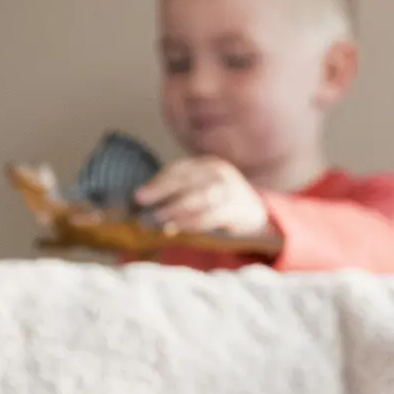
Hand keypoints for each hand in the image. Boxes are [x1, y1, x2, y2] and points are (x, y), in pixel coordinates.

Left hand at [132, 157, 271, 237]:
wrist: (254, 212)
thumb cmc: (217, 203)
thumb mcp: (200, 190)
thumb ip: (178, 193)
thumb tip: (141, 201)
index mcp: (207, 165)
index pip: (179, 170)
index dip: (158, 182)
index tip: (138, 196)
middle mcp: (220, 173)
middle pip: (189, 181)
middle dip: (163, 193)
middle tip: (144, 208)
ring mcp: (231, 190)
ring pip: (200, 197)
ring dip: (177, 211)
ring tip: (160, 223)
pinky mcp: (238, 209)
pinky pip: (211, 215)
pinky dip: (192, 223)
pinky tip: (178, 229)